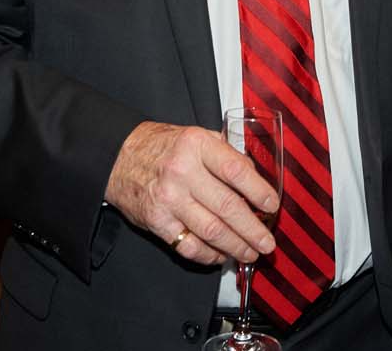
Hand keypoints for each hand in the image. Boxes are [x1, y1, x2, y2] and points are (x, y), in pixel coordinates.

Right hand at [104, 121, 278, 266]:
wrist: (119, 156)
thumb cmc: (163, 147)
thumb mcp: (197, 136)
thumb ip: (226, 153)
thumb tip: (256, 177)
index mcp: (197, 145)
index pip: (237, 171)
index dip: (259, 191)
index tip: (272, 205)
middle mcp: (183, 172)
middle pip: (227, 207)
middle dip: (253, 230)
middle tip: (267, 242)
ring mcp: (169, 199)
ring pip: (211, 231)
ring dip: (236, 246)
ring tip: (250, 253)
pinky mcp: (157, 221)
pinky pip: (188, 245)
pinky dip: (208, 255)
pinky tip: (221, 255)